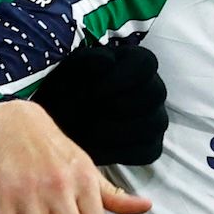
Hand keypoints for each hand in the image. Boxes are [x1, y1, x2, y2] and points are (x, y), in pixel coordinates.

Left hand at [31, 40, 169, 165]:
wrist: (58, 116)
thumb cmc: (69, 88)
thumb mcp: (72, 69)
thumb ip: (89, 62)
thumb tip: (106, 61)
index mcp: (137, 62)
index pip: (146, 64)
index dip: (121, 77)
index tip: (94, 91)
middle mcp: (152, 88)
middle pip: (154, 94)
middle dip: (119, 105)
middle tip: (89, 112)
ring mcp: (154, 118)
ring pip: (154, 124)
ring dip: (118, 130)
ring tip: (88, 132)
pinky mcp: (149, 145)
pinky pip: (149, 151)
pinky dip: (122, 152)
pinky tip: (96, 148)